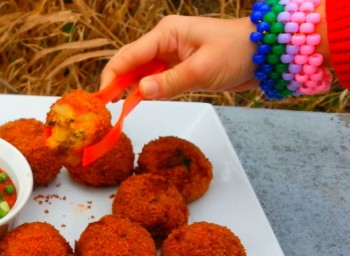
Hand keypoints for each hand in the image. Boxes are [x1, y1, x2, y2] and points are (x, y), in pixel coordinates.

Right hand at [100, 16, 258, 99]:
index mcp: (165, 33)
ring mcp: (170, 54)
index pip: (128, 56)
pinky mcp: (178, 66)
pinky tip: (136, 103)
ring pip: (140, 72)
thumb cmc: (236, 53)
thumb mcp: (202, 70)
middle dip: (116, 84)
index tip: (102, 99)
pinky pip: (154, 79)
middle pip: (130, 63)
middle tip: (106, 108)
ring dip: (129, 89)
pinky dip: (145, 91)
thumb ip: (169, 82)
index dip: (112, 77)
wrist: (266, 54)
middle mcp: (163, 41)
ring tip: (117, 109)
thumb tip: (139, 93)